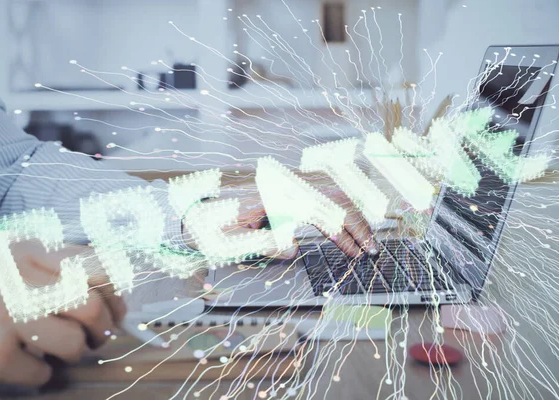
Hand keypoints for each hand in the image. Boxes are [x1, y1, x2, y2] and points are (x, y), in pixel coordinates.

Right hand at [0, 242, 126, 390]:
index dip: (114, 292)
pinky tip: (23, 363)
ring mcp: (1, 316)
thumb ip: (60, 273)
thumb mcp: (15, 266)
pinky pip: (42, 372)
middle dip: (101, 329)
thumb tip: (115, 301)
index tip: (116, 308)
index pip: (93, 264)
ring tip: (59, 350)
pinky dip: (41, 374)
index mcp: (28, 249)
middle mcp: (15, 276)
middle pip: (89, 306)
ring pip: (72, 342)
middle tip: (95, 338)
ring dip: (73, 353)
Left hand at [182, 182, 376, 259]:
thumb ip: (263, 244)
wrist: (193, 212)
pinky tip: (345, 219)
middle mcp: (284, 185)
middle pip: (335, 197)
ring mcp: (285, 183)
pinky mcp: (284, 187)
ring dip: (352, 213)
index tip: (358, 253)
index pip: (322, 211)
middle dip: (358, 224)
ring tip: (364, 237)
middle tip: (371, 249)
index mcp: (274, 196)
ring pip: (332, 190)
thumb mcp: (232, 242)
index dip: (345, 234)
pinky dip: (339, 206)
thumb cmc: (210, 228)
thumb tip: (292, 249)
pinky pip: (321, 190)